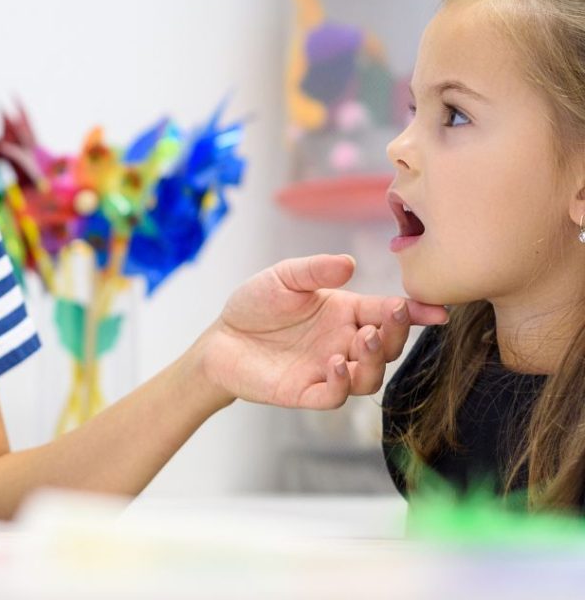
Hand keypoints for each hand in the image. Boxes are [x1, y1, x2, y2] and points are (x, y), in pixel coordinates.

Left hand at [197, 253, 447, 409]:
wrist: (221, 338)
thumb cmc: (256, 304)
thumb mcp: (284, 277)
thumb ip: (315, 270)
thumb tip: (350, 263)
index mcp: (346, 312)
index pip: (388, 312)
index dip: (415, 312)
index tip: (438, 311)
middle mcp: (344, 342)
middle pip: (388, 346)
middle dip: (396, 335)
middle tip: (387, 322)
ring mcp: (329, 370)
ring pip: (370, 376)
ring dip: (375, 360)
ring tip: (364, 340)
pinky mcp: (307, 392)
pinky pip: (336, 395)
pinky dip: (342, 383)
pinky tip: (336, 364)